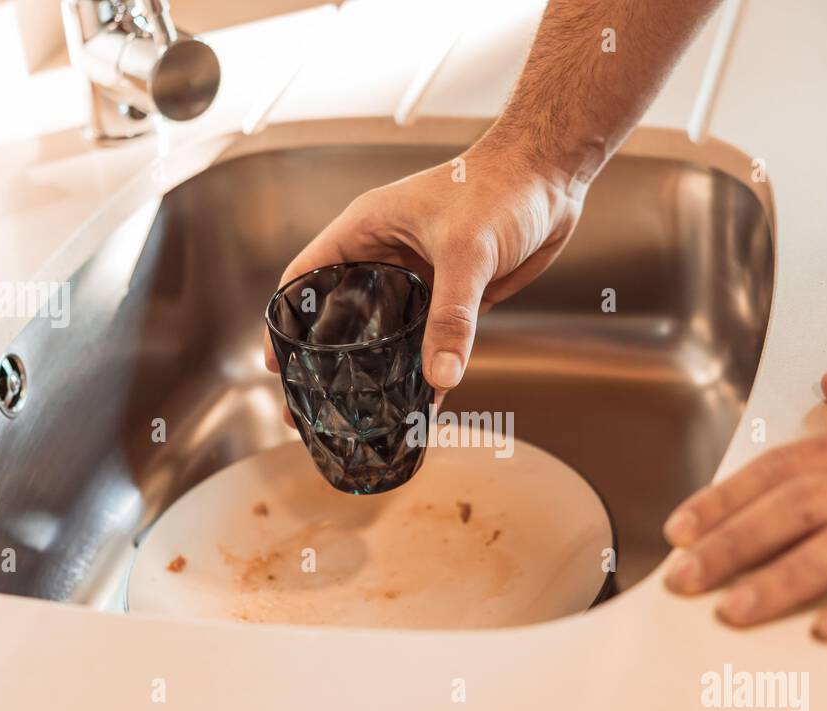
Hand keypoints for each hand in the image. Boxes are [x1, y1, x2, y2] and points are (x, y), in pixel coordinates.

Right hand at [266, 141, 584, 396]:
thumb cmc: (500, 187)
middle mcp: (385, 257)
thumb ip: (452, 316)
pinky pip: (431, 341)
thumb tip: (440, 377)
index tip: (276, 365)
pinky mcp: (453, 296)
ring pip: (388, 335)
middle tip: (316, 406)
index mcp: (365, 231)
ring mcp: (418, 279)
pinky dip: (427, 371)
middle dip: (331, 361)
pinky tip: (424, 404)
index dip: (285, 320)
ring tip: (364, 417)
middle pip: (343, 316)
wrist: (550, 177)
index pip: (307, 278)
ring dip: (381, 372)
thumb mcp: (466, 252)